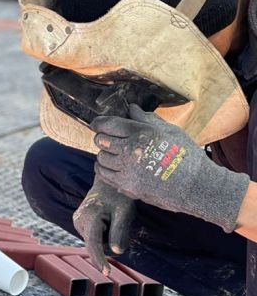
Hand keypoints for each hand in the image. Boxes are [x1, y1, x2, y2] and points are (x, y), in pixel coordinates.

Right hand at [72, 173, 134, 273]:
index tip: (107, 273)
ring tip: (113, 219)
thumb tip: (116, 253)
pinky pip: (95, 239)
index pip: (94, 243)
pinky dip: (104, 235)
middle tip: (119, 222)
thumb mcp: (124, 213)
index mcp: (89, 216)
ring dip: (108, 238)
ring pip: (96, 243)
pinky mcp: (80, 224)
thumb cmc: (119, 196)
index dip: (100, 259)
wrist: (108, 183)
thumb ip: (119, 232)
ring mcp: (78, 223)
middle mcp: (79, 221)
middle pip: (97, 245)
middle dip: (110, 242)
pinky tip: (107, 221)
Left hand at [93, 104, 248, 232]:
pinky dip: (106, 169)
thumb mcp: (170, 131)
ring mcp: (128, 170)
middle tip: (110, 139)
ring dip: (105, 154)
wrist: (196, 186)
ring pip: (101, 158)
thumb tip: (132, 108)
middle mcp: (131, 151)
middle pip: (101, 140)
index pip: (108, 124)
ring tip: (116, 154)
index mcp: (142, 133)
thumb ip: (147, 119)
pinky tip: (115, 167)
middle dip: (103, 137)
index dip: (99, 123)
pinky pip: (105, 175)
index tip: (98, 124)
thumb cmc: (187, 156)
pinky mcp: (127, 187)